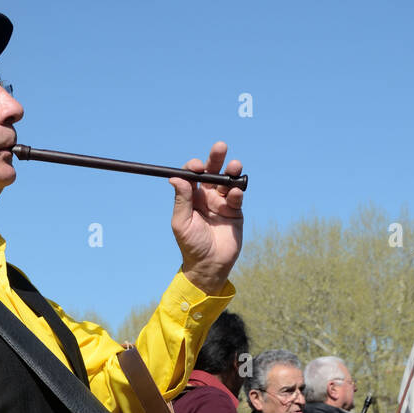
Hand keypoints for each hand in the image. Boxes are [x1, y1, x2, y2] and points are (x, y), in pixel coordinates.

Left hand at [170, 140, 243, 293]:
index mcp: (191, 197)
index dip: (194, 167)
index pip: (193, 175)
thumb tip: (176, 178)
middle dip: (216, 158)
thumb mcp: (182, 222)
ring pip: (227, 180)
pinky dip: (237, 191)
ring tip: (234, 165)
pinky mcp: (235, 211)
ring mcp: (222, 202)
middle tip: (220, 147)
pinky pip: (237, 196)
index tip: (197, 166)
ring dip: (231, 170)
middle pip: (211, 171)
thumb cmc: (191, 245)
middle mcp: (206, 196)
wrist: (209, 265)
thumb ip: (181, 200)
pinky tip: (234, 193)